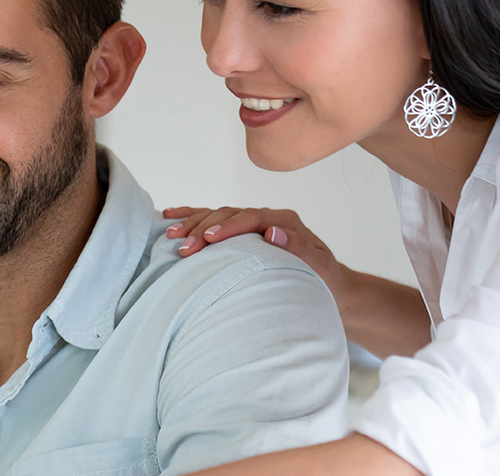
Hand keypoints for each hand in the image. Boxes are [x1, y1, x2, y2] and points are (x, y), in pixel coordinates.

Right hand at [162, 206, 348, 293]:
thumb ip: (299, 248)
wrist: (328, 285)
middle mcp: (266, 217)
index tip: (210, 238)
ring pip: (216, 215)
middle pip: (229, 214)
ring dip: (192, 223)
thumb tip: (272, 233)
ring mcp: (251, 223)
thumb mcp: (319, 266)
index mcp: (284, 221)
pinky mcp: (240, 232)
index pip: (252, 217)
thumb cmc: (323, 279)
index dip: (229, 226)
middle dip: (203, 228)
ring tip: (171, 235)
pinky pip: (213, 219)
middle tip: (184, 246)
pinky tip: (171, 217)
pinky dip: (192, 216)